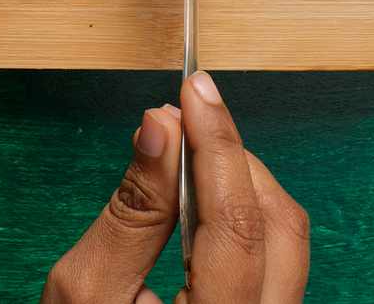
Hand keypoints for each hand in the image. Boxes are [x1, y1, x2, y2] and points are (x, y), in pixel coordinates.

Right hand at [42, 71, 308, 303]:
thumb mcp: (86, 291)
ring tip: (186, 159)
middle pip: (280, 225)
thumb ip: (130, 210)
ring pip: (288, 241)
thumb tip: (160, 127)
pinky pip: (277, 261)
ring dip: (240, 184)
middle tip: (184, 119)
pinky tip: (200, 202)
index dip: (216, 142)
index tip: (194, 90)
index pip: (236, 222)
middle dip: (233, 158)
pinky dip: (242, 217)